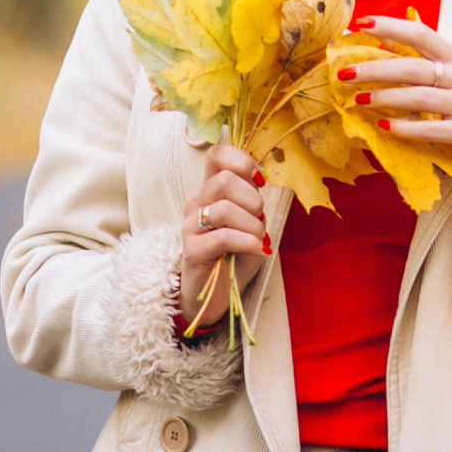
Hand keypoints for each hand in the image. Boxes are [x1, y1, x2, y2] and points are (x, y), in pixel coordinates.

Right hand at [179, 143, 269, 328]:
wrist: (215, 296)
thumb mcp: (251, 225)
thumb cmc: (235, 258)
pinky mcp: (191, 251)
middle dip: (253, 199)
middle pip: (224, 180)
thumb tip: (259, 186)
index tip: (259, 181)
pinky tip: (259, 250)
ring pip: (224, 208)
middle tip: (260, 221)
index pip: (217, 155)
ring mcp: (190, 227)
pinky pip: (223, 237)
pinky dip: (248, 242)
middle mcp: (197, 204)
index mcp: (211, 192)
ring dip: (253, 225)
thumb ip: (254, 203)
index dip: (241, 160)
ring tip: (259, 240)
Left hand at [339, 15, 451, 178]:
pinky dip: (408, 128)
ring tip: (358, 101)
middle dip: (376, 68)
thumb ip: (423, 61)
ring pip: (421, 97)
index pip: (422, 34)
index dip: (391, 26)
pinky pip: (434, 129)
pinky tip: (385, 127)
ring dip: (386, 98)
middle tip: (345, 73)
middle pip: (414, 67)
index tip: (360, 22)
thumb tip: (383, 40)